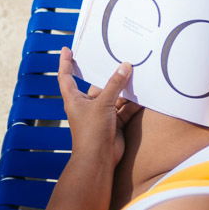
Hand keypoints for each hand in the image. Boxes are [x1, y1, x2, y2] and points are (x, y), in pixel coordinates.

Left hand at [58, 47, 140, 165]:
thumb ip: (115, 84)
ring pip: (114, 97)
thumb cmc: (91, 132)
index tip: (68, 50)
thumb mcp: (102, 103)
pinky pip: (124, 109)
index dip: (66, 63)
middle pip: (97, 86)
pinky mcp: (114, 123)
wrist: (99, 159)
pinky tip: (143, 96)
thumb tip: (125, 67)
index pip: (66, 77)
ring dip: (124, 90)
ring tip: (136, 75)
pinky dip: (133, 104)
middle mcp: (87, 105)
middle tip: (119, 60)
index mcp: (75, 99)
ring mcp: (101, 114)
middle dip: (109, 76)